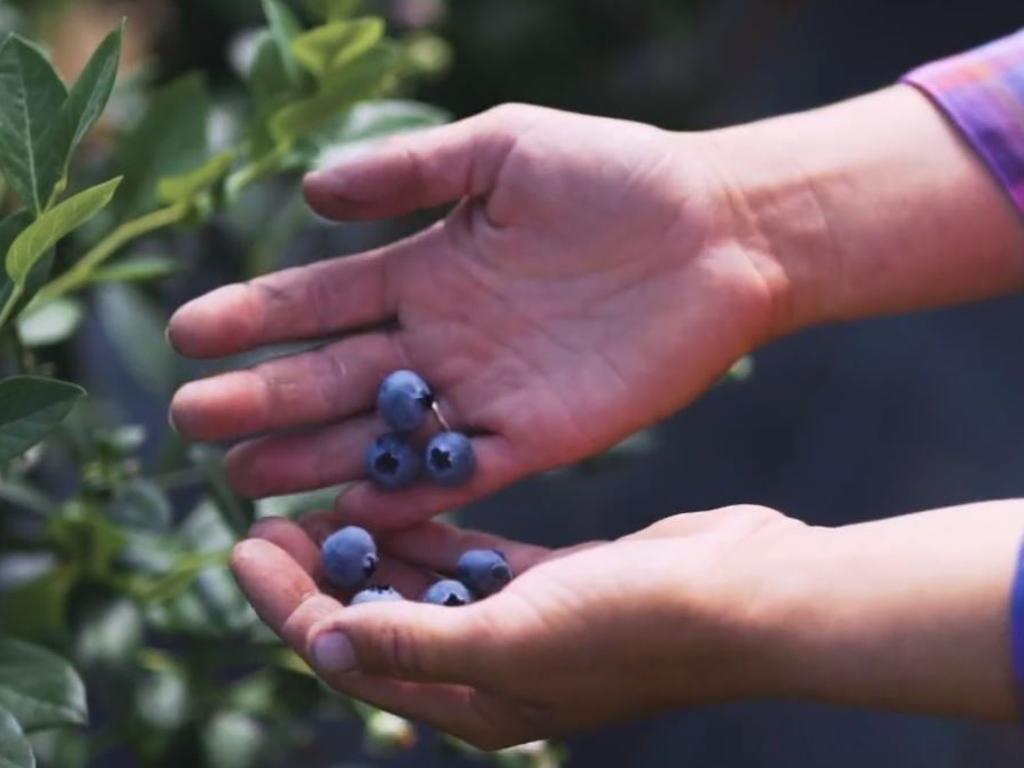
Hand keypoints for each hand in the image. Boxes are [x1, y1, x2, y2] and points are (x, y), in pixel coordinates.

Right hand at [168, 104, 783, 526]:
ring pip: (381, 433)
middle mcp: (442, 337)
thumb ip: (411, 171)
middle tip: (194, 420)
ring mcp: (485, 391)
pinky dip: (407, 491)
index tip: (190, 334)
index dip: (255, 318)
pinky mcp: (537, 435)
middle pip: (335, 376)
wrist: (719, 232)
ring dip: (315, 457)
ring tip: (244, 478)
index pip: (321, 301)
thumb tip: (309, 193)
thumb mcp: (503, 148)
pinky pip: (458, 470)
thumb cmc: (616, 176)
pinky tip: (352, 507)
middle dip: (263, 398)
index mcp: (427, 268)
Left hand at [232, 505, 805, 748]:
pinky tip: (396, 500)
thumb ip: (412, 642)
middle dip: (317, 575)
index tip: (242, 548)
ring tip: (318, 506)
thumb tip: (318, 640)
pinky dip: (429, 532)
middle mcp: (488, 670)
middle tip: (268, 519)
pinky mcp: (550, 580)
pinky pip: (469, 557)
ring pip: (419, 586)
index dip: (288, 605)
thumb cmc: (633, 625)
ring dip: (368, 551)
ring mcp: (520, 623)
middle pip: (375, 620)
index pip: (350, 655)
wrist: (743, 595)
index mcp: (471, 704)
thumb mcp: (511, 638)